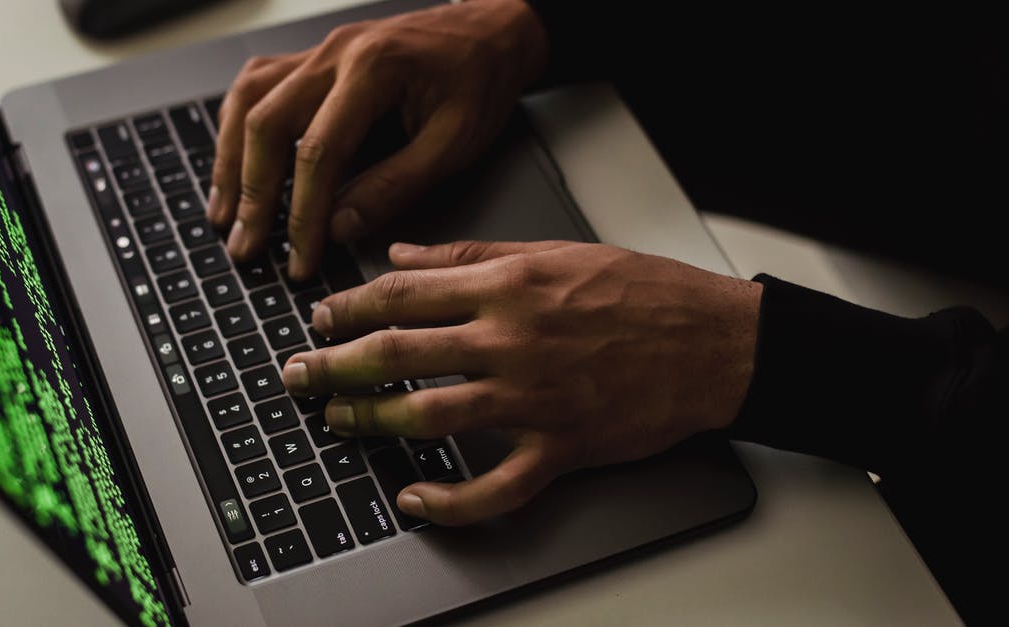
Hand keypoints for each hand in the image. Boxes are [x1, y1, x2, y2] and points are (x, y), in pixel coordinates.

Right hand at [209, 0, 547, 279]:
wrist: (492, 32)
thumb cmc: (480, 80)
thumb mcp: (454, 143)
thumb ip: (395, 186)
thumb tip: (339, 227)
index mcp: (373, 69)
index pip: (318, 151)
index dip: (303, 213)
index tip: (299, 257)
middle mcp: (335, 53)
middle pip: (267, 123)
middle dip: (252, 193)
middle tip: (246, 246)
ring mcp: (319, 52)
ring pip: (249, 101)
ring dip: (230, 160)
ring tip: (224, 214)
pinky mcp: (314, 59)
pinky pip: (257, 86)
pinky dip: (237, 127)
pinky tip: (233, 162)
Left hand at [280, 241, 761, 524]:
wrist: (714, 342)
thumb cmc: (642, 292)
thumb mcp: (553, 251)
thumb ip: (470, 253)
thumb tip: (402, 254)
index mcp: (507, 284)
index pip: (402, 293)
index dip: (347, 307)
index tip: (319, 319)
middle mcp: (512, 339)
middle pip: (398, 353)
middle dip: (335, 365)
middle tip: (298, 375)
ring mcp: (534, 398)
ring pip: (430, 416)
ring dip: (372, 422)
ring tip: (337, 422)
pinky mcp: (561, 447)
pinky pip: (495, 487)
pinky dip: (450, 501)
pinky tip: (414, 500)